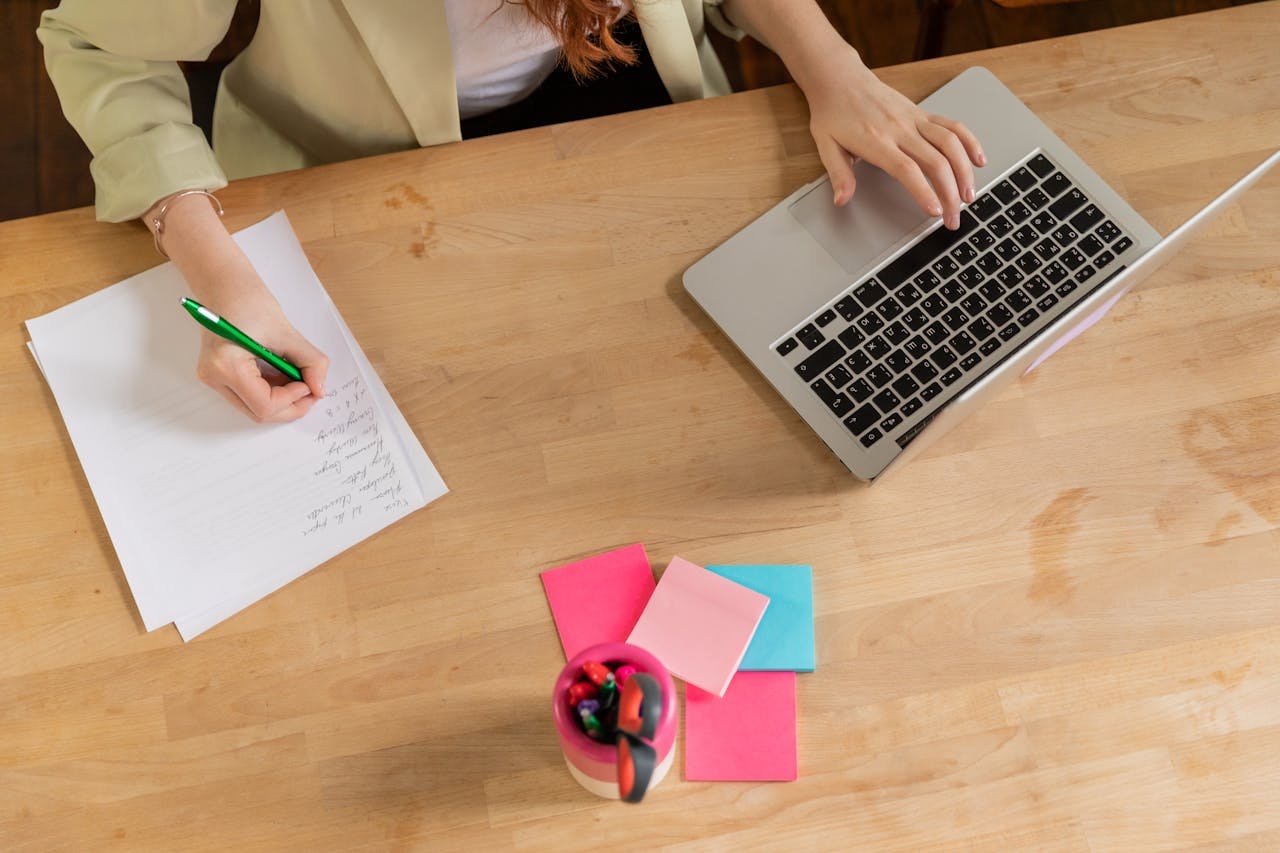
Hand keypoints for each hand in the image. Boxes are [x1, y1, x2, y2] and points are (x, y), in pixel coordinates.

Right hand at [147, 191, 328, 421]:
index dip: (293, 400)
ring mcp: (213, 378)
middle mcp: (214, 377)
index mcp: (226, 366)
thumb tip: (320, 389)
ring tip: (298, 377)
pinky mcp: (218, 375)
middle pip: (259, 413)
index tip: (310, 385)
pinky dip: (271, 391)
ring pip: (254, 407)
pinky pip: (249, 395)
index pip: (265, 405)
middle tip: (311, 389)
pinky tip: (284, 374)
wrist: (223, 283)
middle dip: (290, 405)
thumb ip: (310, 362)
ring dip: (282, 399)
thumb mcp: (287, 332)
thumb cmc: (248, 299)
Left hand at [801, 47, 985, 228]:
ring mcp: (914, 119)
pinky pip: (952, 126)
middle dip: (949, 193)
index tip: (935, 211)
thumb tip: (841, 200)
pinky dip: (969, 142)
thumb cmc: (832, 114)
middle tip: (953, 218)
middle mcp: (899, 128)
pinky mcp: (922, 113)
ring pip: (950, 143)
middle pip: (935, 161)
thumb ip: (838, 175)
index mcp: (875, 141)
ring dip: (964, 171)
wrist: (840, 79)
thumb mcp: (826, 147)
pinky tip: (979, 160)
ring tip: (970, 196)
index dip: (923, 191)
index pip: (906, 169)